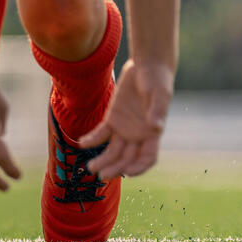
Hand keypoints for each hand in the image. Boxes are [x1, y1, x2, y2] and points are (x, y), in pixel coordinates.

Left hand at [79, 59, 173, 179]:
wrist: (146, 66)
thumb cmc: (158, 80)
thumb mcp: (159, 93)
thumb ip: (158, 110)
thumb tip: (156, 127)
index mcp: (153, 133)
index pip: (148, 157)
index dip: (139, 168)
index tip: (128, 172)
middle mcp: (139, 135)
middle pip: (127, 158)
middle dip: (115, 168)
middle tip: (101, 176)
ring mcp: (125, 128)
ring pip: (113, 151)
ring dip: (102, 160)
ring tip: (90, 168)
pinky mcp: (113, 119)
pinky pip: (101, 133)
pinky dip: (92, 140)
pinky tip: (82, 144)